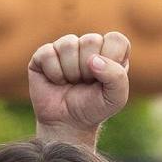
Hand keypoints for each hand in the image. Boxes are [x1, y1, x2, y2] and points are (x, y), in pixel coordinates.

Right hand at [29, 32, 131, 146]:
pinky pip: (48, 53)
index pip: (116, 39)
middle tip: (86, 83)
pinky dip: (54, 73)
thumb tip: (93, 60)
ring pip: (68, 44)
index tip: (105, 79)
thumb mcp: (116, 98)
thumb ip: (117, 77)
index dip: (111, 59)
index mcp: (110, 51)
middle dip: (88, 69)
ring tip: (72, 82)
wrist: (67, 123)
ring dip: (71, 71)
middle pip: (91, 40)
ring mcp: (65, 48)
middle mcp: (88, 45)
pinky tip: (57, 81)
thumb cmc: (94, 108)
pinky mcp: (44, 54)